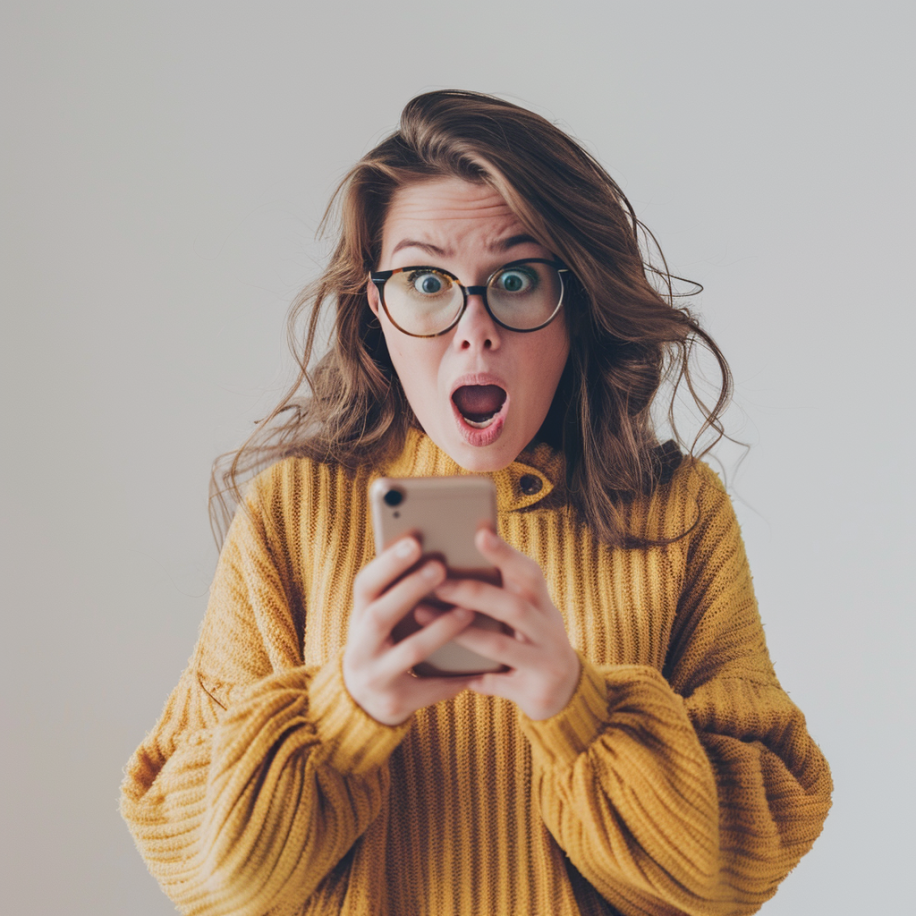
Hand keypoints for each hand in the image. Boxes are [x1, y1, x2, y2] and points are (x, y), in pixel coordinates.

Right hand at [343, 536, 475, 725]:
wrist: (362, 701)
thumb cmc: (384, 643)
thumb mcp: (379, 618)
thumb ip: (396, 592)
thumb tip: (432, 548)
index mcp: (357, 618)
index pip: (365, 586)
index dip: (387, 565)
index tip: (414, 542)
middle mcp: (359, 648)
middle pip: (380, 616)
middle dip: (410, 590)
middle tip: (440, 567)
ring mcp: (375, 677)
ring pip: (410, 652)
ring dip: (440, 629)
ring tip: (468, 611)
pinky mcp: (395, 702)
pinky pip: (429, 688)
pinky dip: (453, 677)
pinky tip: (478, 666)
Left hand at [420, 528, 580, 720]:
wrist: (568, 693)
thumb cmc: (533, 643)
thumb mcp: (529, 617)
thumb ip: (504, 595)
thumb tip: (456, 564)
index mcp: (544, 606)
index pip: (530, 573)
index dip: (506, 554)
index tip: (480, 533)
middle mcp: (551, 631)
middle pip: (514, 607)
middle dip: (474, 593)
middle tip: (438, 583)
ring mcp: (547, 663)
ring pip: (501, 646)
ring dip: (461, 632)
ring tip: (424, 614)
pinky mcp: (536, 692)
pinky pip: (496, 682)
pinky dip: (472, 676)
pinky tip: (445, 670)